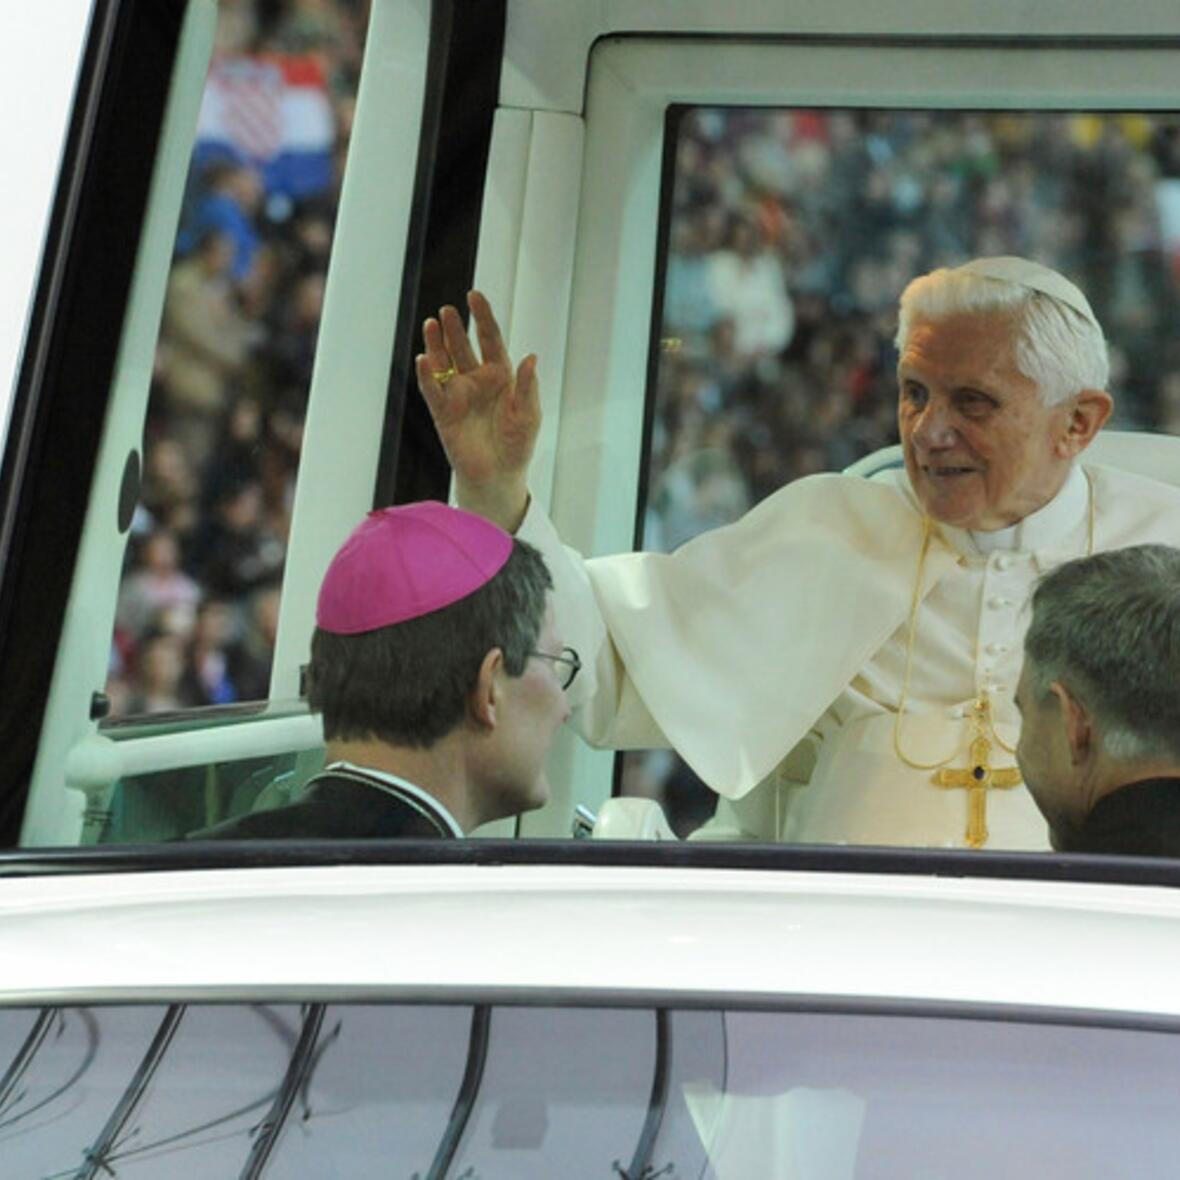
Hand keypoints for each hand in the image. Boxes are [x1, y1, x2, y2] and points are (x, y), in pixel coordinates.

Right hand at [416, 290, 537, 530]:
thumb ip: (527, 387)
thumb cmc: (517, 446)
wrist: (498, 476)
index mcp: (500, 376)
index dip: (483, 317)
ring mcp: (458, 394)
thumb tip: (530, 357)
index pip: (490, 339)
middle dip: (455, 328)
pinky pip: (432, 389)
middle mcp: (477, 380)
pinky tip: (424, 358)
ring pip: (444, 362)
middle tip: (448, 310)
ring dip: (437, 344)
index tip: (474, 295)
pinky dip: (427, 375)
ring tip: (432, 324)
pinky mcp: (443, 412)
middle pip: (463, 346)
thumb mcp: (529, 415)